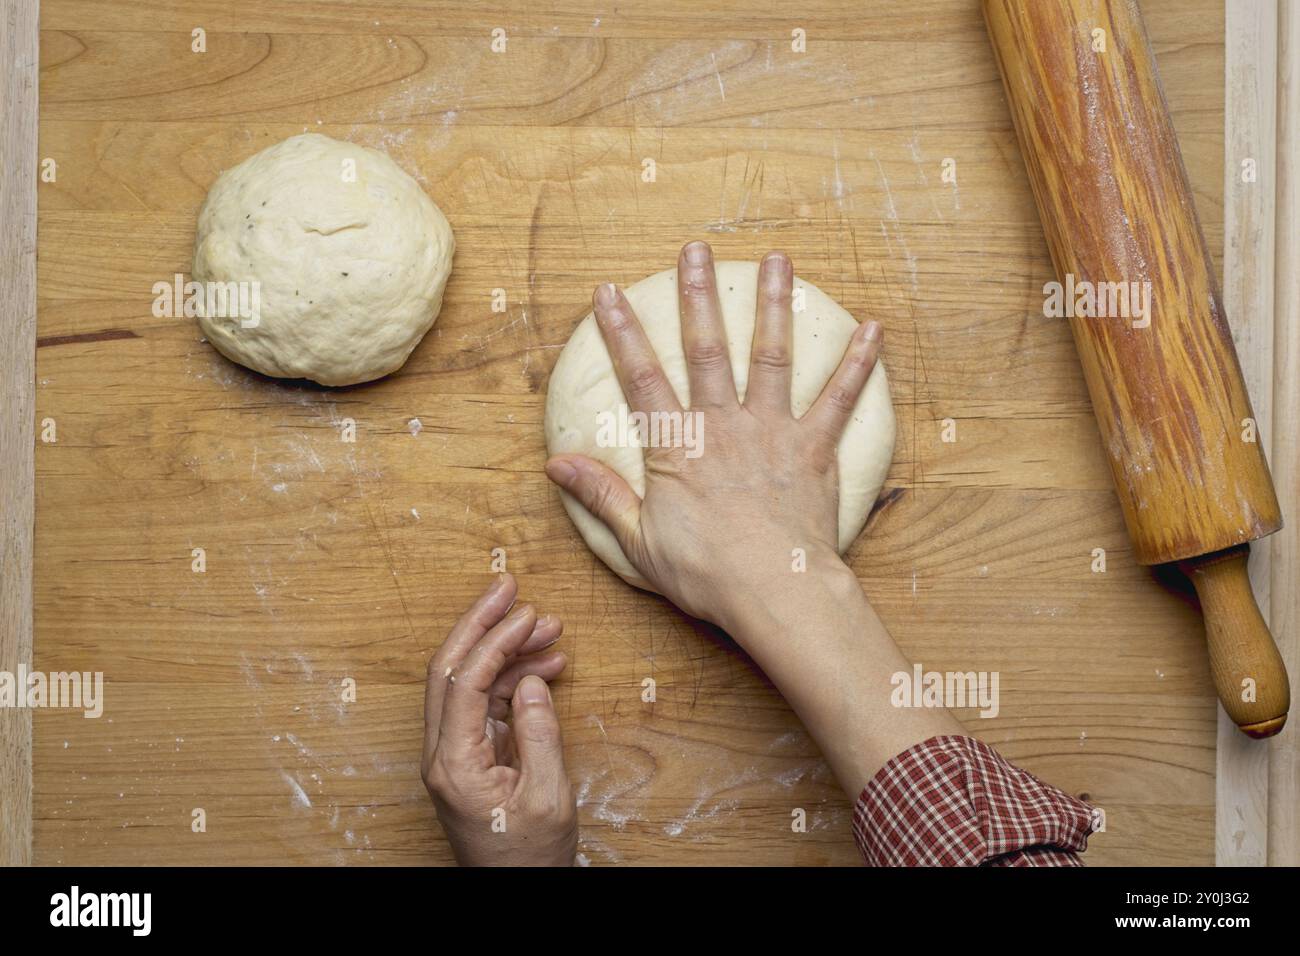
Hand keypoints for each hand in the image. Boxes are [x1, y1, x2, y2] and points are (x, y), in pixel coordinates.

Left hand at [421, 574, 576, 865]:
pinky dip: (514, 678)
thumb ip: (540, 735)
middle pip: (450, 669)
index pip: (464, 683)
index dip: (494, 640)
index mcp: (453, 764)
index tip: (525, 612)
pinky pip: (486, 703)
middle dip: (480, 624)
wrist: (518, 892)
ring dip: (507, 650)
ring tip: (550, 628)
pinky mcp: (471, 756)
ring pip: (470, 682)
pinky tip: (546, 665)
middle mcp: (443, 754)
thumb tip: (534, 680)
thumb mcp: (547, 797)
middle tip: (510, 587)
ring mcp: (454, 754)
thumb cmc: (529, 858)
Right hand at [544, 241, 881, 627]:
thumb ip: (601, 495)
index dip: (622, 332)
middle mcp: (723, 426)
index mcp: (677, 447)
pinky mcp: (815, 448)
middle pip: (707, 349)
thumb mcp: (638, 540)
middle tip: (695, 251)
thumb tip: (556, 463)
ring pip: (771, 355)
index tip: (608, 293)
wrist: (775, 591)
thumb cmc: (706, 573)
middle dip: (698, 296)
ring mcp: (772, 431)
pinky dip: (857, 363)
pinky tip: (872, 329)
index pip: (642, 377)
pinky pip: (839, 399)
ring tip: (777, 260)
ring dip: (773, 305)